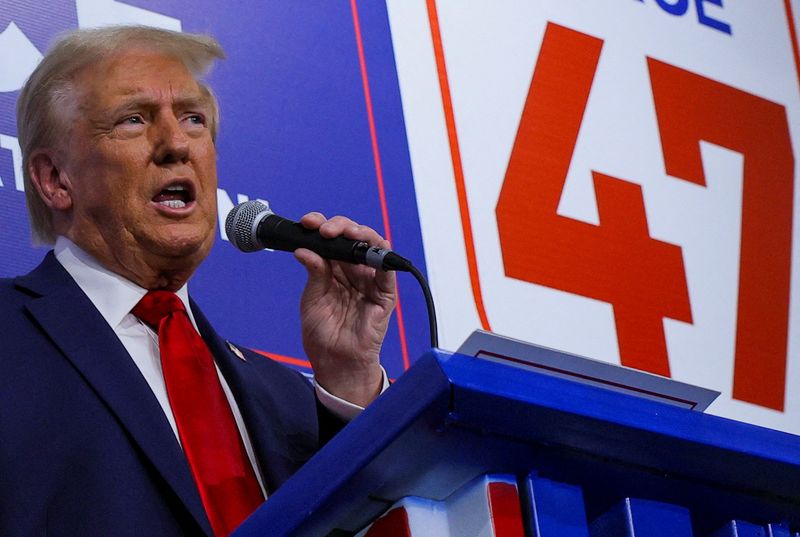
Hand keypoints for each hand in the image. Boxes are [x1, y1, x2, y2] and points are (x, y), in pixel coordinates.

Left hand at [294, 212, 396, 406]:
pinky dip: (382, 256)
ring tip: (344, 233)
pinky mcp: (384, 294)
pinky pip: (388, 271)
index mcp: (334, 269)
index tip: (307, 223)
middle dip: (339, 226)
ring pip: (373, 246)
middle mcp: (354, 271)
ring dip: (360, 234)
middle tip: (323, 229)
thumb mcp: (312, 299)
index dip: (321, 226)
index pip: (332, 239)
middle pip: (353, 237)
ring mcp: (370, 281)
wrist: (334, 362)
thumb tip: (305, 249)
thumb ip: (314, 273)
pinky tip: (370, 248)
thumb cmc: (323, 334)